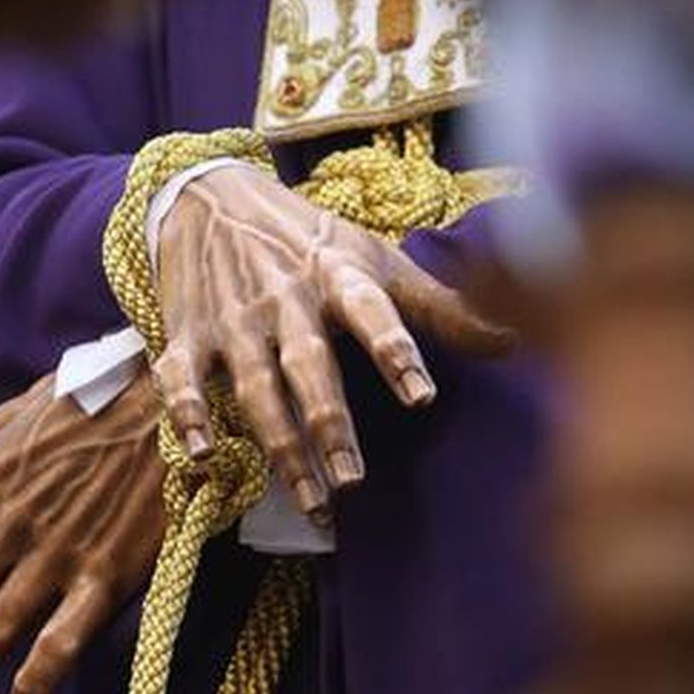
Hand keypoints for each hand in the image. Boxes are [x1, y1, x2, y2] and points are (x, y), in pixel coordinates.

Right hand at [154, 165, 513, 523]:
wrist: (208, 194)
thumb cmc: (307, 237)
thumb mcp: (372, 257)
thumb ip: (438, 304)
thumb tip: (512, 341)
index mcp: (337, 273)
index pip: (371, 311)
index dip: (395, 351)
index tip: (422, 396)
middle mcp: (285, 298)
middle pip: (309, 367)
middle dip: (329, 425)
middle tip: (353, 482)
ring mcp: (233, 319)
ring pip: (256, 388)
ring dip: (280, 445)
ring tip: (309, 499)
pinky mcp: (188, 334)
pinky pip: (181, 380)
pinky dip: (187, 415)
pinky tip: (202, 454)